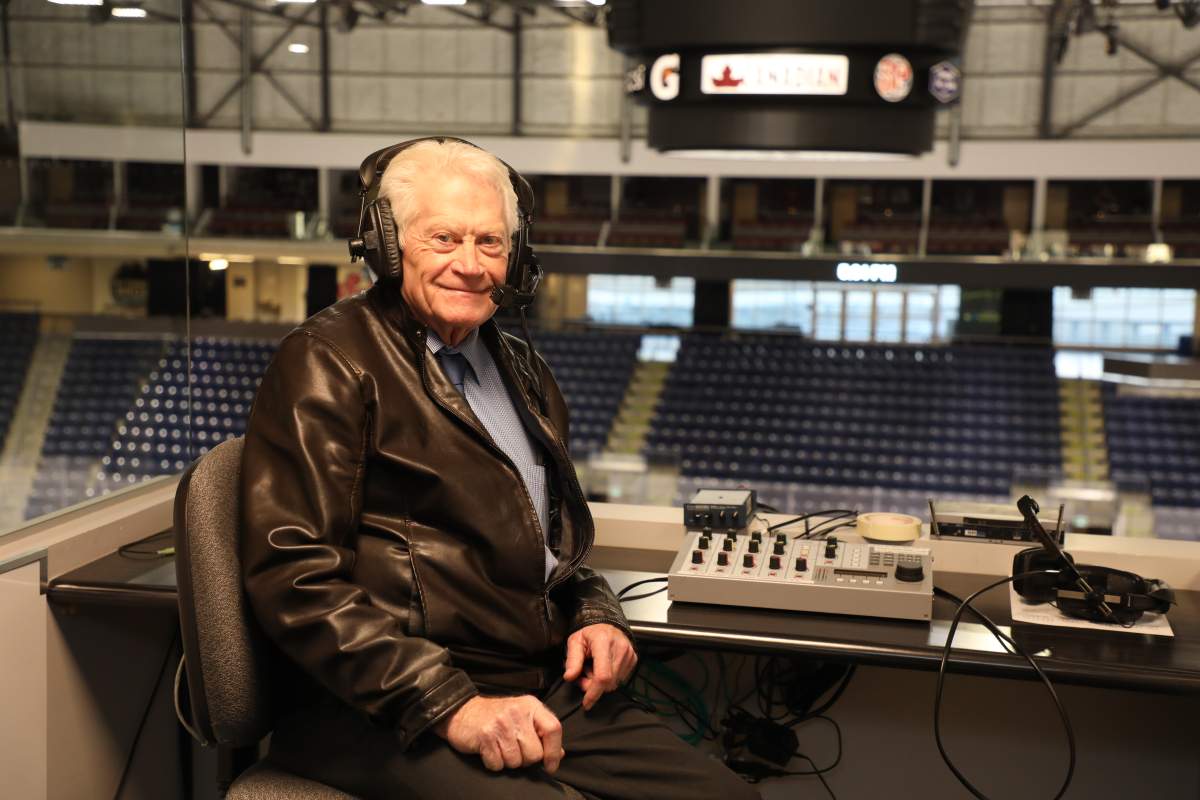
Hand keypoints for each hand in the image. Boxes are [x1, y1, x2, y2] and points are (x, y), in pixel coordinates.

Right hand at [435, 695, 563, 773]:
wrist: (462, 711)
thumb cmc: (497, 716)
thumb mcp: (523, 717)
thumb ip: (543, 733)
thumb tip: (559, 754)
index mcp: (531, 705)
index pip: (553, 729)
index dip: (554, 752)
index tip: (550, 766)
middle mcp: (517, 712)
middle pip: (535, 753)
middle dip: (526, 760)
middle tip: (515, 750)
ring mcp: (501, 723)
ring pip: (516, 761)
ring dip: (508, 761)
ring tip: (501, 748)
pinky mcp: (485, 735)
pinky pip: (498, 764)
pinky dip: (494, 763)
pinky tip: (490, 750)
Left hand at [563, 623, 637, 710]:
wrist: (606, 623)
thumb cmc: (590, 633)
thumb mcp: (575, 642)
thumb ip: (572, 660)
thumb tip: (570, 677)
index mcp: (603, 642)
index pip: (602, 676)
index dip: (594, 693)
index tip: (587, 702)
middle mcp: (619, 648)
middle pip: (608, 682)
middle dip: (593, 686)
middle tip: (583, 675)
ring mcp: (628, 654)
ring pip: (614, 683)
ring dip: (601, 683)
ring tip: (593, 669)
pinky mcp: (633, 659)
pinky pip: (620, 679)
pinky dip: (610, 678)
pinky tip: (603, 668)